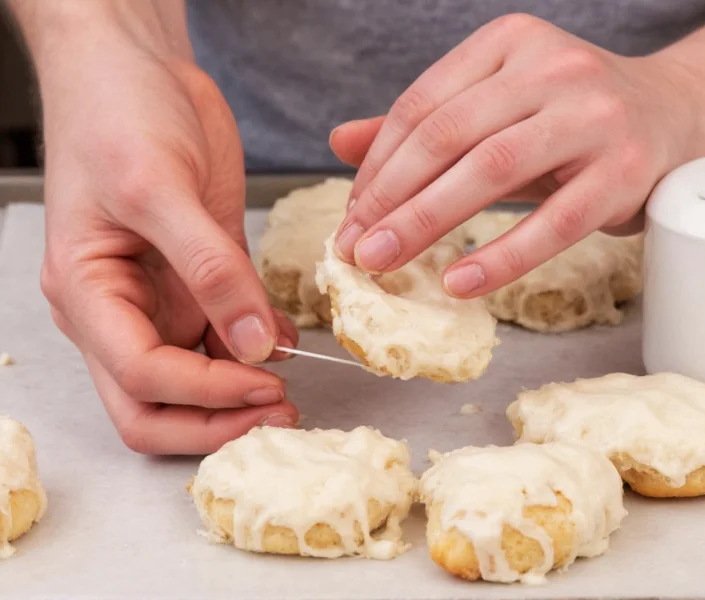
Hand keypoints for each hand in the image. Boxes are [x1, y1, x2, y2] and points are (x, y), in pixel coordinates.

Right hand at [36, 17, 297, 453]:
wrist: (136, 67)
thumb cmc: (118, 113)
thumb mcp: (159, 187)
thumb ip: (209, 269)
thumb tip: (255, 345)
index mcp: (88, 293)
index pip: (141, 377)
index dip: (207, 392)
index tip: (267, 387)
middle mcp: (119, 309)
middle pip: (156, 405)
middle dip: (216, 421)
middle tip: (280, 414)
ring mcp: (161, 298)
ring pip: (193, 380)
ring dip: (239, 395)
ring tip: (292, 393)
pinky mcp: (201, 278)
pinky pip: (226, 333)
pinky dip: (256, 348)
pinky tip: (286, 342)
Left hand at [330, 13, 704, 296]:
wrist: (683, 114)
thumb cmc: (577, 117)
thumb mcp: (500, 106)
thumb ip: (425, 122)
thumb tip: (341, 143)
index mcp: (510, 43)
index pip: (424, 104)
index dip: (379, 164)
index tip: (353, 213)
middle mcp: (551, 68)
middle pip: (449, 135)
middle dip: (391, 198)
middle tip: (354, 248)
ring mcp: (593, 118)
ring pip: (492, 170)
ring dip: (427, 222)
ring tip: (384, 263)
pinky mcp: (625, 172)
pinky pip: (554, 222)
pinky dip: (501, 255)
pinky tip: (459, 281)